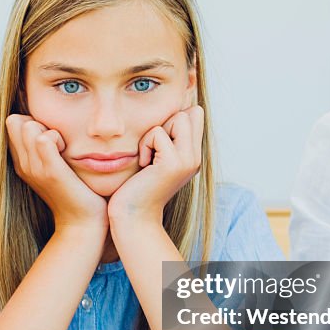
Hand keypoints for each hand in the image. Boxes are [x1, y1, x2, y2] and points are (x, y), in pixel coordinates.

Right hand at [5, 114, 107, 233]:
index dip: (31, 122)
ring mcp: (34, 169)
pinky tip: (67, 152)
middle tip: (56, 142)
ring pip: (28, 126)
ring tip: (62, 148)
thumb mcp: (54, 167)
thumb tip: (50, 126)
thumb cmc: (75, 192)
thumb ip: (46, 148)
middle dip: (37, 122)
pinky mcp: (51, 172)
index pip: (12, 122)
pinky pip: (44, 139)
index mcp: (22, 162)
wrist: (82, 223)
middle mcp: (23, 165)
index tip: (50, 139)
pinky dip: (58, 138)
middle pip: (15, 121)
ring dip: (49, 130)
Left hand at [108, 105, 203, 225]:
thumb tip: (169, 112)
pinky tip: (143, 165)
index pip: (195, 114)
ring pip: (179, 118)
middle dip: (165, 124)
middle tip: (152, 151)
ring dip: (154, 134)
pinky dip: (145, 145)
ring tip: (148, 158)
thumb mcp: (154, 159)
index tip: (158, 143)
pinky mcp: (173, 163)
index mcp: (192, 155)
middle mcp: (195, 158)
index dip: (174, 119)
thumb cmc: (136, 187)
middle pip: (190, 113)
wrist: (133, 217)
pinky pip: (158, 132)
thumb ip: (165, 138)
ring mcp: (188, 160)